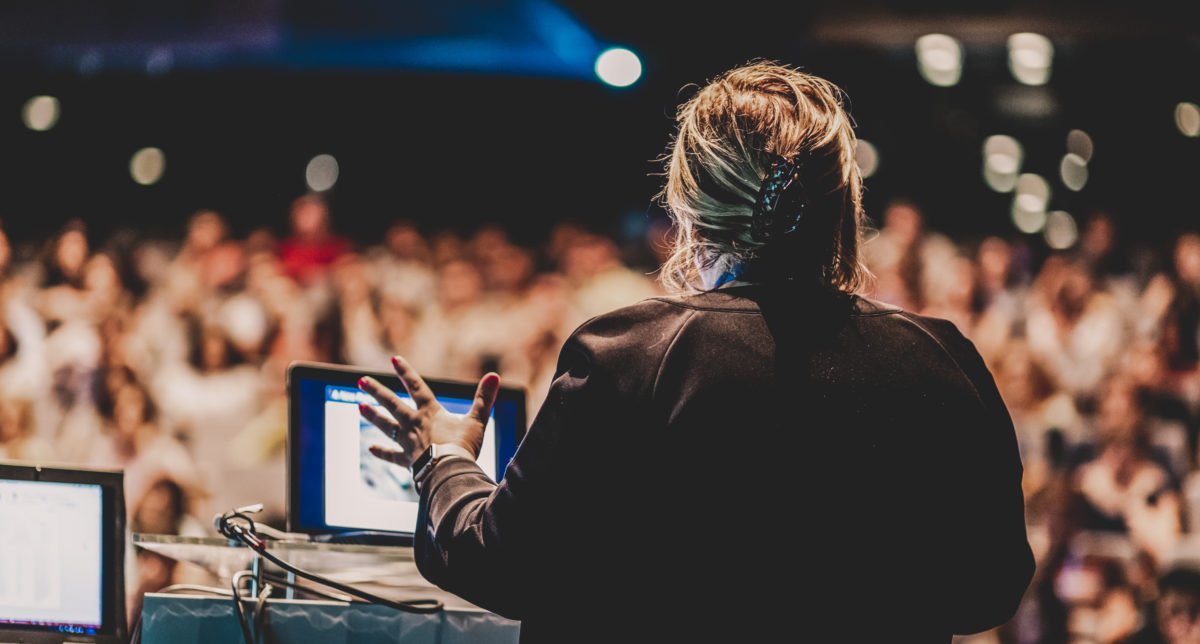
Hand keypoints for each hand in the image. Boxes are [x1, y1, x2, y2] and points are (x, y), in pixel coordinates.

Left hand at [358, 355, 500, 468]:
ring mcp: (408, 442)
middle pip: (392, 403)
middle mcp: (414, 424)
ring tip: (359, 406)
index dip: (406, 372)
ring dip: (372, 416)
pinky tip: (371, 450)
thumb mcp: (477, 420)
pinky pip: (392, 456)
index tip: (394, 359)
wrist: (449, 473)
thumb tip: (494, 376)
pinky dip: (382, 453)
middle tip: (361, 381)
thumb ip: (485, 398)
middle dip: (377, 391)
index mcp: (430, 412)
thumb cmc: (463, 447)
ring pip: (386, 426)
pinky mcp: (407, 460)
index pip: (416, 386)